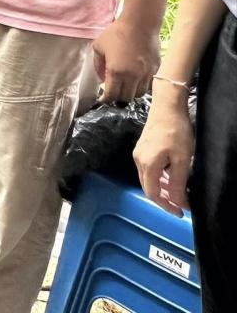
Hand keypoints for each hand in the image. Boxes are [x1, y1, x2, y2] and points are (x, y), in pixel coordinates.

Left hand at [91, 17, 159, 102]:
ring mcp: (146, 74)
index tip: (103, 99)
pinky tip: (136, 79)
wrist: (140, 23)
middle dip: (118, 97)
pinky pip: (148, 85)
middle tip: (113, 92)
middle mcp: (132, 76)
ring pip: (139, 93)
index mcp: (116, 72)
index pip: (112, 95)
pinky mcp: (155, 70)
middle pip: (126, 98)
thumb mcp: (98, 46)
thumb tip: (101, 78)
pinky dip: (141, 86)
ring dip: (131, 92)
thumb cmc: (116, 33)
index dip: (106, 99)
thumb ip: (98, 65)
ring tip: (125, 86)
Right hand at [133, 94, 193, 216]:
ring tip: (179, 194)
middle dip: (165, 200)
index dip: (166, 206)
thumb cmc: (176, 132)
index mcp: (147, 165)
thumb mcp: (181, 160)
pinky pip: (149, 169)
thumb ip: (178, 184)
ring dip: (163, 189)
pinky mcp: (142, 148)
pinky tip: (171, 177)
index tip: (181, 213)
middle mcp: (138, 160)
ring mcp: (138, 153)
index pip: (153, 194)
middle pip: (148, 187)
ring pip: (148, 179)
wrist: (167, 107)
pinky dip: (160, 178)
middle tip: (181, 206)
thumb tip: (179, 203)